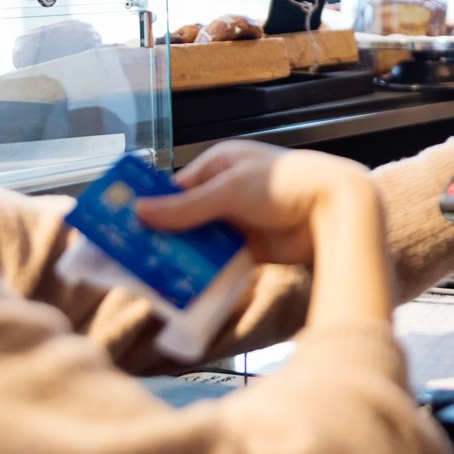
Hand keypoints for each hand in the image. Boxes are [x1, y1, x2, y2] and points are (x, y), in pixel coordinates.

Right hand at [135, 140, 379, 265]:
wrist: (334, 210)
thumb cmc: (285, 186)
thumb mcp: (229, 191)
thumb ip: (186, 207)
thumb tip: (139, 212)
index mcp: (219, 166)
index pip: (173, 188)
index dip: (148, 208)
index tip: (119, 229)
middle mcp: (224, 193)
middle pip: (182, 218)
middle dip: (159, 238)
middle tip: (126, 261)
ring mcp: (237, 222)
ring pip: (197, 243)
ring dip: (178, 258)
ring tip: (144, 278)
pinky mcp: (250, 249)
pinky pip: (217, 262)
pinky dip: (201, 272)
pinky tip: (178, 286)